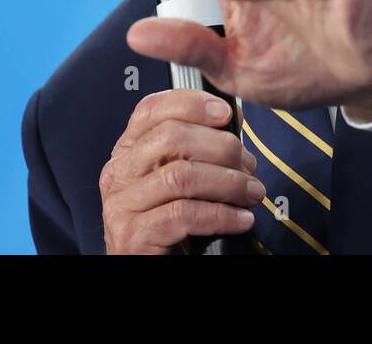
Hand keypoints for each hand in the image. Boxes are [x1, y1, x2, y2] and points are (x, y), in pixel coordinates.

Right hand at [100, 89, 263, 253]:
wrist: (148, 269)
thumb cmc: (169, 226)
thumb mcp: (177, 181)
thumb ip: (194, 150)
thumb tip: (231, 119)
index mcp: (126, 153)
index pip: (150, 110)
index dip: (190, 103)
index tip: (226, 112)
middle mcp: (118, 174)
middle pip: (170, 138)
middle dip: (220, 147)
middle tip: (249, 165)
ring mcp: (122, 205)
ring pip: (181, 176)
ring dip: (228, 183)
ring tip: (252, 193)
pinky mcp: (134, 236)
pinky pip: (184, 215)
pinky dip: (221, 215)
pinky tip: (241, 219)